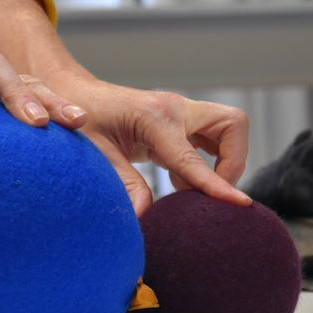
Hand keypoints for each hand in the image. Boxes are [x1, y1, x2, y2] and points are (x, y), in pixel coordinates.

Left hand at [54, 73, 250, 216]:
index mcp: (155, 117)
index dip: (217, 184)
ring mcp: (178, 115)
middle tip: (210, 191)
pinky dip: (203, 164)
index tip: (238, 204)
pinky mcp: (176, 125)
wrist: (74, 97)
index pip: (194, 158)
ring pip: (226, 131)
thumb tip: (143, 215)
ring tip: (194, 190)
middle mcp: (174, 110)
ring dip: (223, 161)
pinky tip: (179, 182)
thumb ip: (124, 184)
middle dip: (233, 160)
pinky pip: (207, 142)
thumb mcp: (98, 154)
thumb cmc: (81, 120)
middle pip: (232, 126)